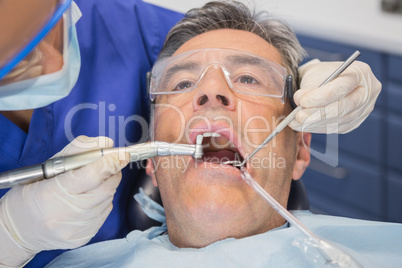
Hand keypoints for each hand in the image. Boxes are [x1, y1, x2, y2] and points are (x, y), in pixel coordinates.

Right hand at [0, 136, 128, 266]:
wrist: (19, 230)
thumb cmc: (30, 195)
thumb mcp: (46, 167)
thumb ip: (77, 151)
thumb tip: (106, 143)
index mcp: (52, 193)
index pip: (92, 175)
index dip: (110, 162)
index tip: (120, 154)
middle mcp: (66, 214)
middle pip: (106, 188)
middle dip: (112, 172)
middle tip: (109, 165)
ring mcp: (76, 228)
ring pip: (107, 199)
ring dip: (106, 187)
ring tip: (91, 184)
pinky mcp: (84, 237)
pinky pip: (104, 213)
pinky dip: (102, 202)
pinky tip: (88, 200)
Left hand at [289, 59, 381, 133]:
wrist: (326, 81)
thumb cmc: (321, 75)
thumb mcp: (314, 74)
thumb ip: (309, 88)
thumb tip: (300, 101)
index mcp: (360, 73)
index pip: (341, 88)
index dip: (320, 97)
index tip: (302, 101)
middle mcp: (367, 92)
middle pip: (342, 107)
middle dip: (317, 113)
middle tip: (298, 116)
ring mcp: (363, 109)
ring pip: (338, 121)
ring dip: (314, 123)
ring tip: (296, 122)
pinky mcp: (355, 122)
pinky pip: (336, 128)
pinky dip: (318, 128)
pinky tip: (305, 125)